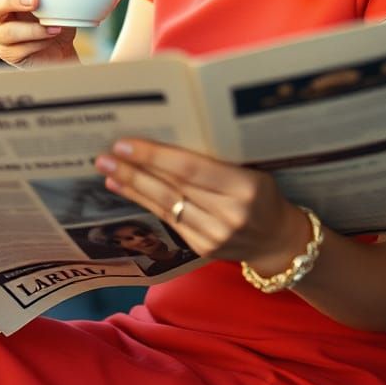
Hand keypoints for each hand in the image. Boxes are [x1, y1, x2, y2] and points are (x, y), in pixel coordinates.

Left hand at [94, 138, 309, 272]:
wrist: (280, 241)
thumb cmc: (263, 194)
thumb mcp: (250, 169)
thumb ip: (215, 159)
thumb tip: (166, 136)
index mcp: (244, 186)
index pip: (190, 168)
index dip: (155, 156)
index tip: (126, 144)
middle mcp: (229, 214)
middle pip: (172, 188)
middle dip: (134, 170)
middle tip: (105, 155)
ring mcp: (215, 235)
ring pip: (165, 205)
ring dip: (132, 187)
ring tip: (107, 170)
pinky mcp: (203, 248)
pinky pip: (168, 220)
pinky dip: (142, 203)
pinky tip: (123, 189)